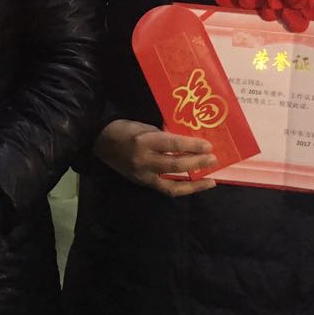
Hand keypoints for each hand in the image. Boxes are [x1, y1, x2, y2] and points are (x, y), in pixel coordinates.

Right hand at [94, 119, 217, 196]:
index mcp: (144, 142)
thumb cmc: (124, 129)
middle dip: (197, 163)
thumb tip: (186, 143)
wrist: (100, 142)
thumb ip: (164, 136)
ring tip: (210, 180)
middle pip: (176, 165)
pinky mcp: (142, 183)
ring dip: (194, 184)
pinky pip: (165, 189)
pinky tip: (194, 184)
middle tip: (213, 159)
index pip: (174, 145)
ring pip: (173, 185)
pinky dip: (181, 188)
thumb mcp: (144, 126)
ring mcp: (143, 175)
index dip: (193, 146)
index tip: (209, 146)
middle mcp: (144, 161)